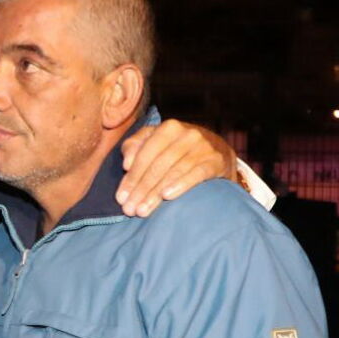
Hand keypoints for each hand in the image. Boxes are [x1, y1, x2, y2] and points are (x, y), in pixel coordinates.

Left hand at [116, 118, 235, 216]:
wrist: (218, 150)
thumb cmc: (177, 148)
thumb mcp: (154, 141)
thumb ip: (135, 146)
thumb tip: (126, 163)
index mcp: (168, 127)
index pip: (145, 154)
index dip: (131, 177)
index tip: (120, 198)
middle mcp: (187, 134)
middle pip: (158, 165)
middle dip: (141, 189)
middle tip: (130, 209)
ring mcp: (204, 147)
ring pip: (174, 172)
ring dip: (156, 193)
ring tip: (143, 210)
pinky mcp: (216, 161)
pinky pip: (197, 174)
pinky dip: (181, 185)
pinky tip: (167, 196)